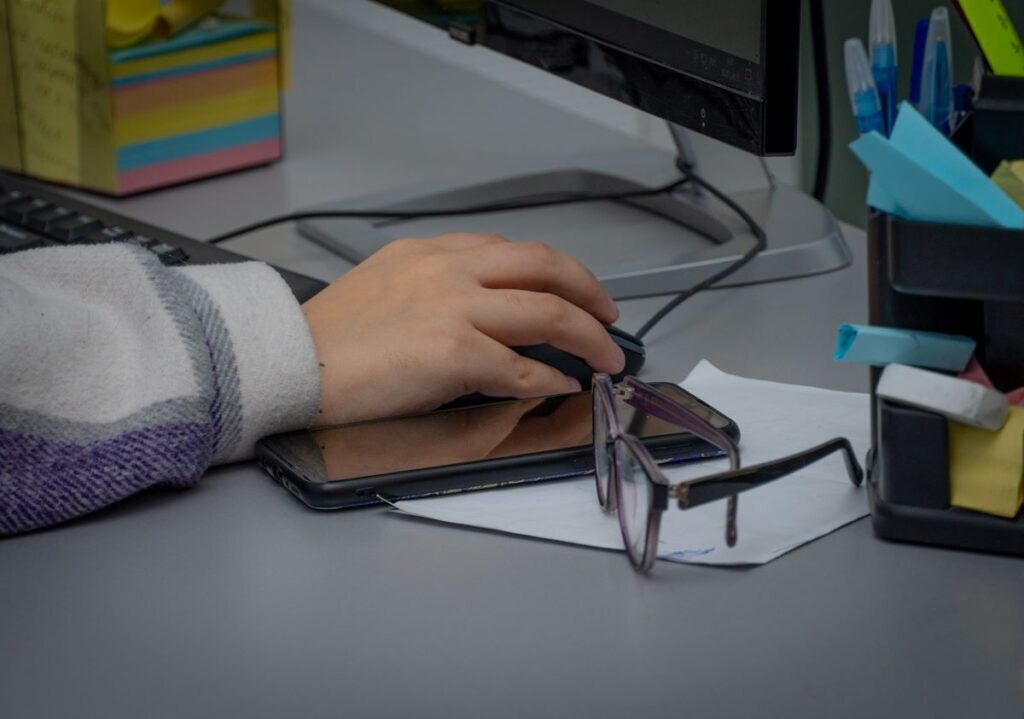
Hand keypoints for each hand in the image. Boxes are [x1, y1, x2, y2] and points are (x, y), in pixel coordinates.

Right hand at [302, 233, 624, 426]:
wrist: (288, 363)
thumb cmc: (330, 339)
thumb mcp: (388, 287)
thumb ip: (439, 291)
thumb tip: (486, 318)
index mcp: (431, 252)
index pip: (513, 251)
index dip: (557, 272)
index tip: (575, 290)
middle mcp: (449, 270)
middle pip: (545, 268)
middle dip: (589, 292)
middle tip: (609, 316)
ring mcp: (454, 308)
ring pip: (547, 312)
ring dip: (588, 337)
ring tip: (607, 357)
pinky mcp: (453, 353)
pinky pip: (522, 368)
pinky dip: (550, 379)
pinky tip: (562, 387)